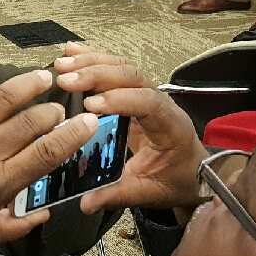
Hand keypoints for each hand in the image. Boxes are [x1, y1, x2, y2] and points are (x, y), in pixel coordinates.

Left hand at [0, 56, 100, 255]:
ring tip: (44, 77)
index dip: (74, 135)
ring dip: (28, 84)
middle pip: (31, 121)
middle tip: (60, 108)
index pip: (48, 153)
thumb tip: (45, 212)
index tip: (88, 122)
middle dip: (52, 112)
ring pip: (2, 97)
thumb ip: (19, 225)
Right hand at [52, 44, 207, 214]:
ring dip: (92, 62)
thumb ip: (118, 196)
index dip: (119, 100)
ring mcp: (148, 94)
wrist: (193, 173)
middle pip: (133, 76)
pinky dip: (94, 58)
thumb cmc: (175, 180)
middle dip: (98, 74)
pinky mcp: (134, 94)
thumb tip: (86, 203)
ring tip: (62, 63)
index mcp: (171, 125)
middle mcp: (162, 103)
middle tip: (66, 78)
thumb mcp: (149, 193)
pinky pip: (117, 70)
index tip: (90, 105)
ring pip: (123, 67)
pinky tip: (73, 52)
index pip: (148, 103)